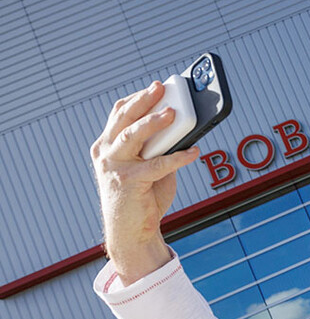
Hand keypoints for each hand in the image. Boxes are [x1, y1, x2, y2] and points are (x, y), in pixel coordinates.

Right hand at [90, 82, 200, 284]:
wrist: (131, 231)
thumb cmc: (143, 195)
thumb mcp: (149, 165)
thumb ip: (159, 147)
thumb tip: (184, 127)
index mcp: (106, 146)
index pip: (119, 113)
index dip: (137, 98)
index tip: (156, 87)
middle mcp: (106, 153)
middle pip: (123, 119)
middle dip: (143, 100)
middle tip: (160, 87)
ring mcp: (114, 167)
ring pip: (132, 136)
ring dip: (153, 122)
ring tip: (172, 113)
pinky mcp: (129, 182)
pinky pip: (158, 165)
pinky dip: (179, 158)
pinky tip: (195, 152)